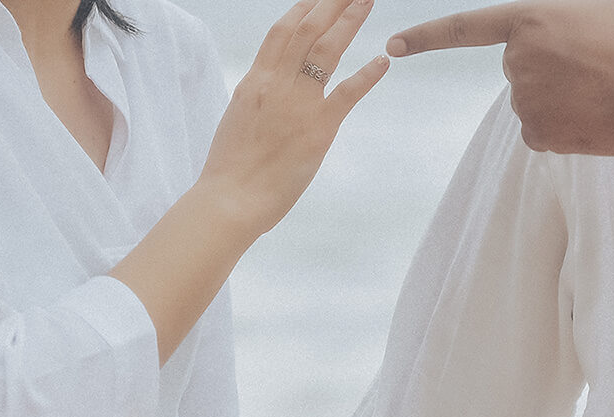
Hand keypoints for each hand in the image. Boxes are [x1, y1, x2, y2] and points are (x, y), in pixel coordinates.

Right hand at [199, 0, 391, 237]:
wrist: (230, 200)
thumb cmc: (229, 169)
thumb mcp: (238, 120)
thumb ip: (257, 99)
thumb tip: (267, 89)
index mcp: (255, 82)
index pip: (281, 31)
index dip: (302, 7)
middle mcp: (276, 85)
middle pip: (308, 30)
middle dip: (332, 3)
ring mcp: (299, 105)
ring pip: (327, 50)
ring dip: (350, 22)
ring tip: (366, 1)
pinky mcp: (319, 130)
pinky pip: (348, 94)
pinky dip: (368, 74)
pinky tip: (383, 60)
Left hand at [387, 0, 613, 159]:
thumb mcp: (604, 3)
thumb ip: (565, 10)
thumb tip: (551, 25)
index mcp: (528, 21)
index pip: (463, 28)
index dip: (425, 37)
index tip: (391, 45)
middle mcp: (515, 62)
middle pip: (518, 64)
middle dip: (548, 65)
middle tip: (594, 64)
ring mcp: (522, 102)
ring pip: (533, 97)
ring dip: (560, 94)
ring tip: (600, 88)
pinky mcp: (535, 135)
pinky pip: (543, 127)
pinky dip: (565, 123)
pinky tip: (592, 116)